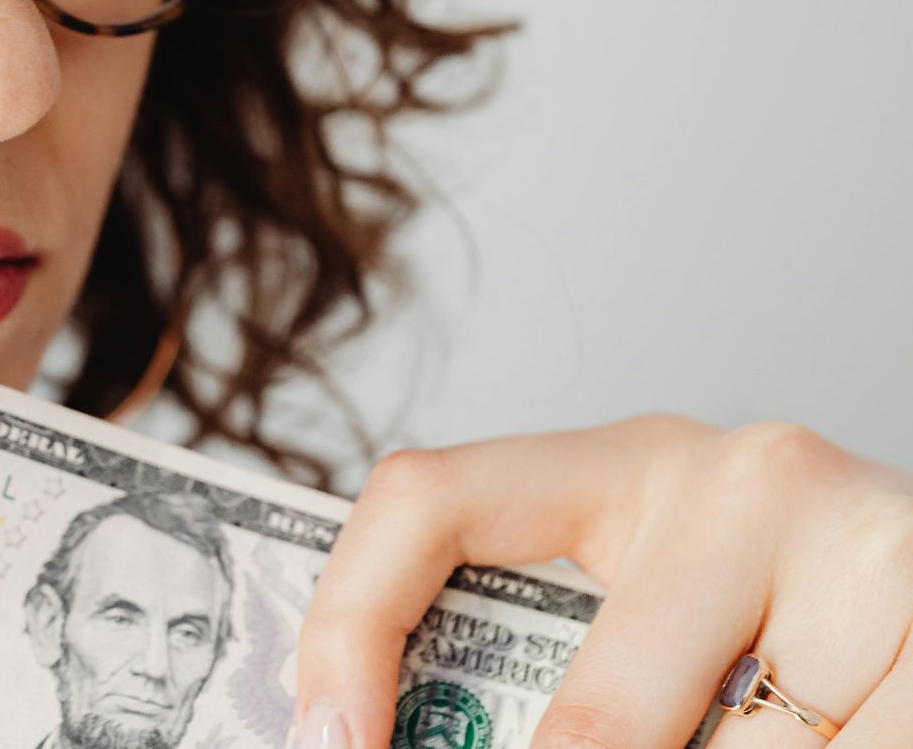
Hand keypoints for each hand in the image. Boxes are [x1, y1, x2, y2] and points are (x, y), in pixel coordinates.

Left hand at [289, 415, 912, 747]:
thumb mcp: (663, 609)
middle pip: (590, 724)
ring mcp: (860, 559)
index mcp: (629, 464)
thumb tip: (364, 743)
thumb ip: (552, 663)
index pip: (426, 498)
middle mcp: (742, 483)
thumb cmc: (792, 626)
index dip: (346, 624)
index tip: (325, 742)